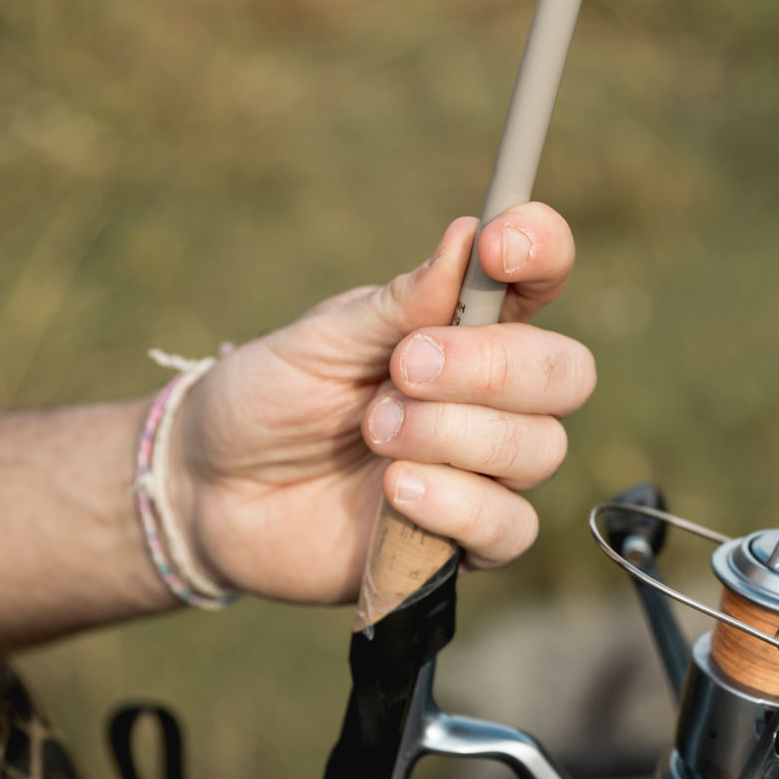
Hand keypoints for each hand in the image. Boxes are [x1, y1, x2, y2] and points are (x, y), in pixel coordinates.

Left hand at [172, 204, 594, 603]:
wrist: (212, 492)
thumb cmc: (269, 401)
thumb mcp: (320, 341)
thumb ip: (397, 304)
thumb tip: (466, 237)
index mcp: (465, 329)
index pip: (540, 278)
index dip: (543, 252)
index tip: (499, 247)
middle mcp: (491, 399)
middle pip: (566, 373)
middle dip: (494, 367)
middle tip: (405, 369)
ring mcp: (485, 471)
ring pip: (539, 449)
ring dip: (454, 435)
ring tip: (373, 431)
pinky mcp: (464, 541)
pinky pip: (510, 527)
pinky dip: (457, 504)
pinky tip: (395, 492)